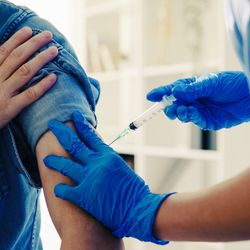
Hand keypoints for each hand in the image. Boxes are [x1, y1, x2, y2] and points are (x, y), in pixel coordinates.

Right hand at [0, 27, 57, 128]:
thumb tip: (6, 58)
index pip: (3, 51)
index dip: (17, 39)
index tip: (29, 30)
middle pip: (17, 57)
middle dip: (33, 44)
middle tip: (48, 35)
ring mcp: (3, 94)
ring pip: (24, 72)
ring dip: (40, 59)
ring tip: (54, 51)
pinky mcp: (10, 109)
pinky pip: (29, 95)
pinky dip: (42, 85)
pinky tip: (54, 77)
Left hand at [44, 111, 173, 244]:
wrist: (138, 209)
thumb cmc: (134, 190)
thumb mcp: (122, 168)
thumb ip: (108, 161)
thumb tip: (99, 157)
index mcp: (108, 156)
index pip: (91, 136)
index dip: (81, 125)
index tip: (74, 116)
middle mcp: (97, 163)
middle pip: (74, 144)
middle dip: (61, 132)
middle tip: (52, 125)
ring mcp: (89, 178)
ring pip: (66, 165)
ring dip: (54, 161)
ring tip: (47, 159)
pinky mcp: (84, 195)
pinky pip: (65, 190)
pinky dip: (60, 189)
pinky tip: (57, 189)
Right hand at [147, 71, 249, 129]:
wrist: (249, 96)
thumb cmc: (231, 84)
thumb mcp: (211, 83)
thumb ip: (193, 89)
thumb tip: (175, 92)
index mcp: (192, 87)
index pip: (172, 90)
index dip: (160, 93)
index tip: (150, 96)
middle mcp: (193, 99)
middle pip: (174, 105)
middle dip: (168, 107)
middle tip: (168, 107)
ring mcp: (198, 110)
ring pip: (182, 114)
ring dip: (179, 113)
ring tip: (182, 109)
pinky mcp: (206, 121)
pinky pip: (194, 120)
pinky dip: (190, 117)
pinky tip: (192, 112)